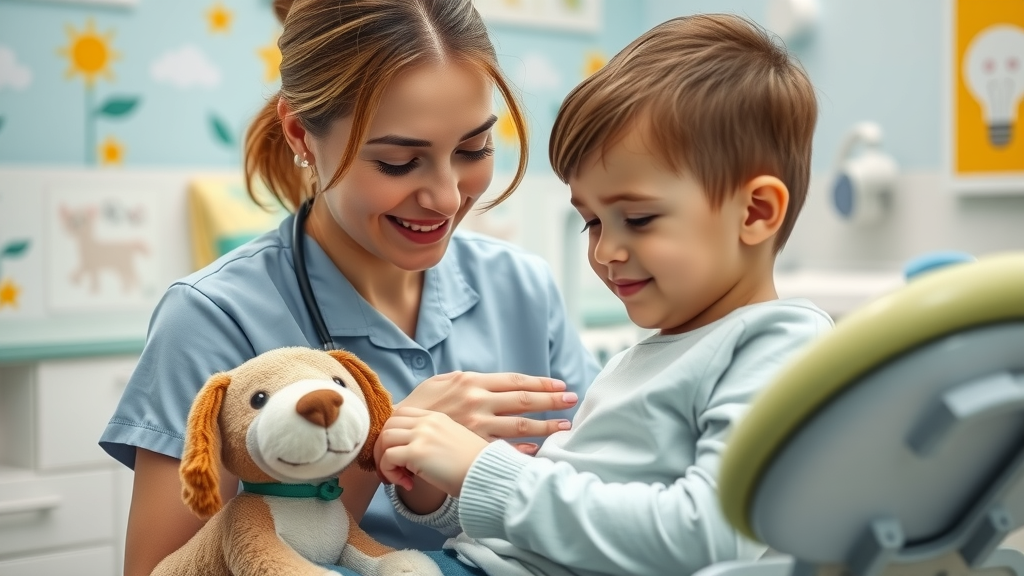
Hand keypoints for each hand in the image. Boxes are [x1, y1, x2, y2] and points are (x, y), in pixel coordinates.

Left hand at [377, 407, 487, 495]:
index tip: (400, 456)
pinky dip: (391, 473)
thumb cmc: (474, 466)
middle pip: (388, 424)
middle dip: (383, 447)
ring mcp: (422, 434)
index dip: (394, 434)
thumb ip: (433, 439)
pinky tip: (408, 484)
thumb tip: (406, 454)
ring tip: (399, 478)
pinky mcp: (417, 452)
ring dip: (384, 462)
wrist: (487, 475)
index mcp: (436, 417)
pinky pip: (388, 458)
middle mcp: (428, 421)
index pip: (401, 414)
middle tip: (391, 469)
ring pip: (384, 439)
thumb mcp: (455, 442)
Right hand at [398, 371, 576, 440]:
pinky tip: (537, 448)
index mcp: (473, 382)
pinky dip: (521, 448)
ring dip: (545, 426)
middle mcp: (477, 401)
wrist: (396, 427)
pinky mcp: (470, 444)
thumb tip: (491, 381)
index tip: (560, 385)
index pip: (515, 381)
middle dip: (551, 401)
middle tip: (572, 400)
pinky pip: (502, 446)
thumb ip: (469, 380)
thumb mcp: (443, 382)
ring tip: (563, 427)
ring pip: (519, 425)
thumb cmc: (421, 403)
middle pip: (523, 401)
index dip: (540, 383)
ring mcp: (476, 425)